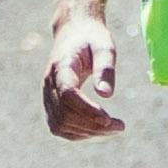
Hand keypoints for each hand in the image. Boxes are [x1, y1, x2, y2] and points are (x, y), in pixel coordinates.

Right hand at [42, 16, 124, 138]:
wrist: (74, 34)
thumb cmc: (92, 39)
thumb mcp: (105, 46)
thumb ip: (105, 69)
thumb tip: (106, 95)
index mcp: (61, 66)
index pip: (68, 94)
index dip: (87, 110)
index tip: (109, 119)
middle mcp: (49, 84)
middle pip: (64, 115)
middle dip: (93, 125)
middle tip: (121, 126)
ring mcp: (47, 96)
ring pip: (60, 125)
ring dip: (88, 133)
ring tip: (114, 129)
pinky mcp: (51, 104)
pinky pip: (59, 127)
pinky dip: (79, 133)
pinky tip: (100, 129)